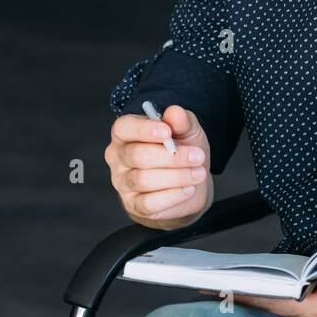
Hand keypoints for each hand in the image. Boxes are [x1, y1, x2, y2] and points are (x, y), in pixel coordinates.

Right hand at [106, 105, 211, 227]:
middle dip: (172, 156)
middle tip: (197, 156)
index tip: (167, 132)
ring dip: (177, 176)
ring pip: (144, 180)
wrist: (189, 185)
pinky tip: (188, 189)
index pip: (124, 128)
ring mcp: (123, 182)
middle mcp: (118, 157)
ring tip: (198, 173)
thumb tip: (175, 112)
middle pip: (137, 155)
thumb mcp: (187, 131)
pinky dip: (172, 196)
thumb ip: (181, 120)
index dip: (144, 130)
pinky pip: (149, 203)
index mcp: (125, 133)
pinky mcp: (133, 205)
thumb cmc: (181, 152)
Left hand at [200, 252, 316, 316]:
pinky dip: (272, 298)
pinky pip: (291, 308)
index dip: (250, 295)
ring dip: (256, 297)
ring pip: (281, 309)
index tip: (223, 289)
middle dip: (243, 296)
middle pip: (273, 308)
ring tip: (226, 283)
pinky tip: (259, 287)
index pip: (279, 303)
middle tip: (210, 285)